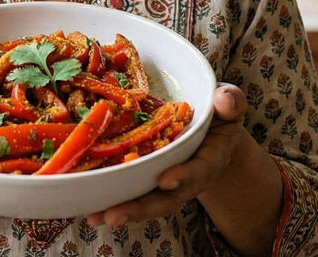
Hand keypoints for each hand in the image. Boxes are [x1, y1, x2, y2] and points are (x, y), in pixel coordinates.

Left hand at [85, 83, 248, 226]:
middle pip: (165, 198)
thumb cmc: (218, 113)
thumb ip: (230, 102)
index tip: (166, 180)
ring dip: (119, 209)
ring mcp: (165, 182)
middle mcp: (185, 177)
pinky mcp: (147, 179)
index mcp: (209, 158)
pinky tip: (87, 206)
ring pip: (144, 200)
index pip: (199, 170)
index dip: (184, 176)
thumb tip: (225, 100)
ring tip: (94, 217)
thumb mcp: (228, 104)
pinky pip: (129, 191)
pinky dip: (109, 199)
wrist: (211, 132)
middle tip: (113, 215)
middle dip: (140, 208)